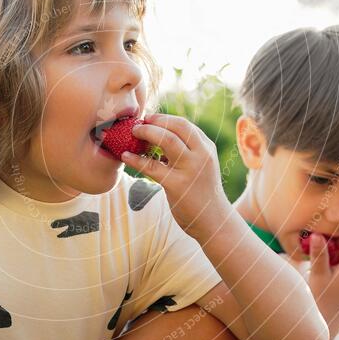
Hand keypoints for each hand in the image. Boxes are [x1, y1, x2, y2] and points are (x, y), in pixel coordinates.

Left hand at [121, 113, 231, 239]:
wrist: (213, 220)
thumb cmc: (202, 192)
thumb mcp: (201, 166)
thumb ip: (187, 151)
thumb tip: (159, 136)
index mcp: (206, 148)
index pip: (184, 124)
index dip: (164, 118)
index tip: (149, 119)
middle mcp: (201, 155)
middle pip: (176, 126)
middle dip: (155, 121)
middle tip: (138, 124)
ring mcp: (190, 169)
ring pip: (166, 140)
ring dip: (147, 132)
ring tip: (132, 133)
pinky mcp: (176, 185)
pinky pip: (152, 166)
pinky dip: (136, 159)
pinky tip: (125, 156)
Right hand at [307, 234, 338, 339]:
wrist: (326, 326)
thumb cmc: (320, 299)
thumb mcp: (317, 274)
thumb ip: (319, 254)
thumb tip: (317, 234)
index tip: (330, 244)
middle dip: (338, 250)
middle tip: (321, 255)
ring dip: (337, 260)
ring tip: (321, 268)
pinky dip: (338, 270)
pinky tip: (325, 278)